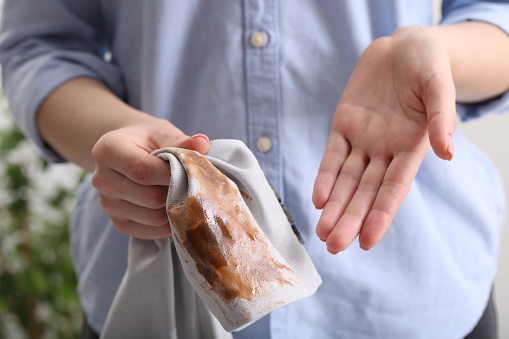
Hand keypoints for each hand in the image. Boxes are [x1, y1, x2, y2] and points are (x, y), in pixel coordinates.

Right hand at [91, 117, 208, 238]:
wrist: (127, 151)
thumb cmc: (147, 140)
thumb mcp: (162, 132)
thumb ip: (181, 140)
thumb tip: (202, 143)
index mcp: (108, 150)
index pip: (143, 171)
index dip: (171, 175)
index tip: (190, 170)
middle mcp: (101, 180)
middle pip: (150, 197)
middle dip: (177, 191)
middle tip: (189, 182)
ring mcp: (108, 205)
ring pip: (154, 217)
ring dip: (174, 208)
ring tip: (181, 192)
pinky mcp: (118, 223)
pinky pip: (151, 231)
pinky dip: (169, 222)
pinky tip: (173, 206)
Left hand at [313, 26, 456, 252]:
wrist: (403, 46)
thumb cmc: (428, 65)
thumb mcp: (439, 86)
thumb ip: (441, 117)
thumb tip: (449, 152)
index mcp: (411, 147)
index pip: (393, 189)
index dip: (380, 214)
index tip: (367, 241)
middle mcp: (386, 150)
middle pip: (365, 191)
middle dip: (350, 219)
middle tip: (334, 246)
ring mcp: (363, 139)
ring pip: (346, 179)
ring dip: (333, 205)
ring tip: (322, 232)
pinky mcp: (344, 125)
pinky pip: (332, 155)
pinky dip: (324, 176)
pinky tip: (317, 198)